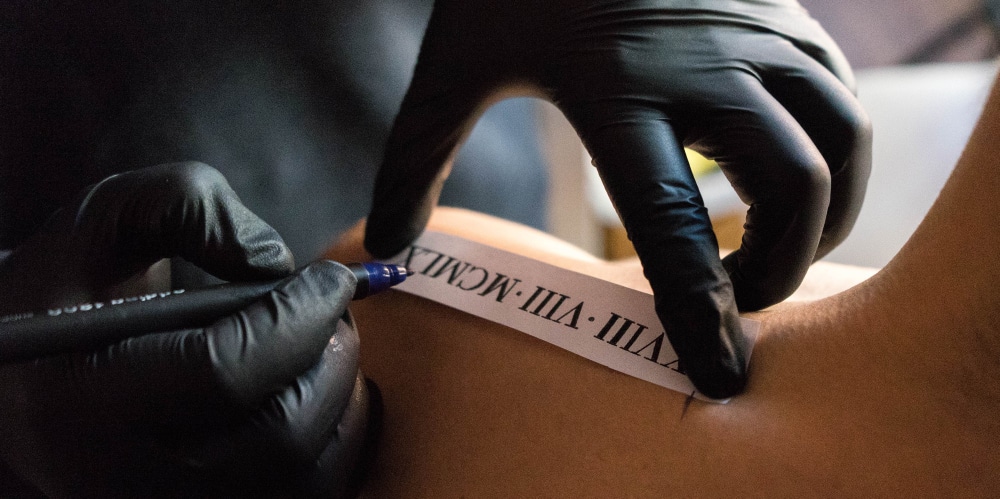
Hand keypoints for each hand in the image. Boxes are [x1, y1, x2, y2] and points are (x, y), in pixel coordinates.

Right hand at [0, 163, 376, 497]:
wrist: (39, 376)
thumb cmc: (78, 289)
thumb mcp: (110, 220)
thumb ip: (186, 205)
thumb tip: (274, 262)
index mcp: (82, 403)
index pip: (224, 371)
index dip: (299, 316)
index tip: (333, 276)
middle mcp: (128, 481)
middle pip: (281, 433)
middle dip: (330, 355)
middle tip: (336, 308)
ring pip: (310, 472)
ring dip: (342, 394)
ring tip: (323, 341)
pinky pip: (313, 492)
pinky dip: (336, 434)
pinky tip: (316, 383)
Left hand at [363, 0, 870, 397]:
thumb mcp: (454, 68)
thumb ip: (415, 159)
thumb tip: (385, 245)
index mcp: (619, 91)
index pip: (672, 226)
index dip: (703, 312)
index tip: (722, 373)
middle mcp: (705, 66)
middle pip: (792, 191)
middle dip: (778, 270)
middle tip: (735, 300)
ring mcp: (756, 34)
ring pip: (840, 144)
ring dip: (824, 217)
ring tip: (776, 250)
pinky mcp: (785, 12)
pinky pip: (842, 97)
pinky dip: (833, 155)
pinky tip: (788, 175)